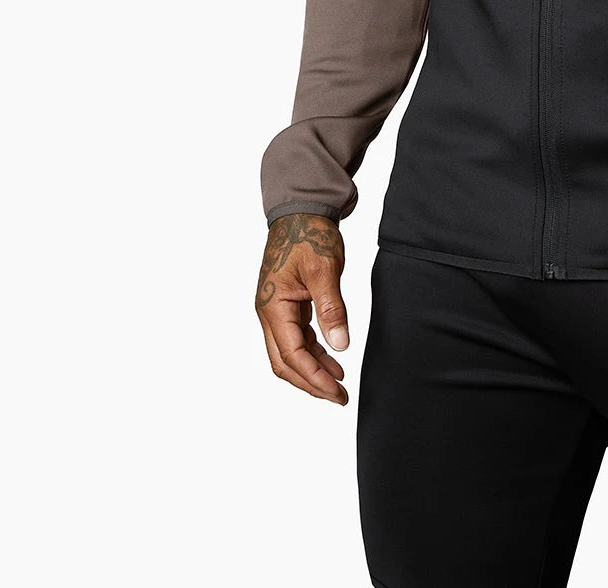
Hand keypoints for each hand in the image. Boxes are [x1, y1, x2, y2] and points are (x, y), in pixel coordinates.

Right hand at [255, 213, 350, 404]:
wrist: (301, 209)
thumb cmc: (309, 234)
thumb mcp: (324, 270)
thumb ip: (331, 308)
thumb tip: (339, 345)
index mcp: (273, 307)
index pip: (292, 355)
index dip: (315, 378)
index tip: (337, 392)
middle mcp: (269, 312)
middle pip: (285, 362)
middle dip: (310, 383)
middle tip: (338, 398)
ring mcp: (276, 308)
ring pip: (290, 351)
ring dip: (312, 369)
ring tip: (339, 383)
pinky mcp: (286, 303)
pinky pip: (297, 336)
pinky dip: (313, 350)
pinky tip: (332, 357)